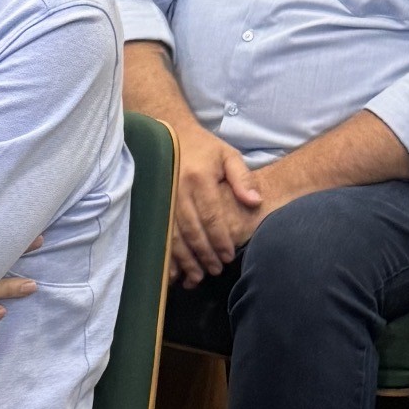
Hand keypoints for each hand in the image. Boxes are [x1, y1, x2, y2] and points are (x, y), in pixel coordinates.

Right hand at [170, 123, 261, 288]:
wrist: (170, 132)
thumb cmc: (204, 147)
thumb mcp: (228, 155)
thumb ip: (243, 178)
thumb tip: (255, 202)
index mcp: (199, 178)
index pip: (211, 216)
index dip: (220, 240)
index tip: (229, 256)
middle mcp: (178, 189)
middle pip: (191, 230)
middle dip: (204, 254)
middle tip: (216, 270)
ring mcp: (162, 196)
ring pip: (172, 235)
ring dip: (185, 259)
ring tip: (197, 276)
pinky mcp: (153, 202)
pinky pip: (158, 232)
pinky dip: (165, 253)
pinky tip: (173, 269)